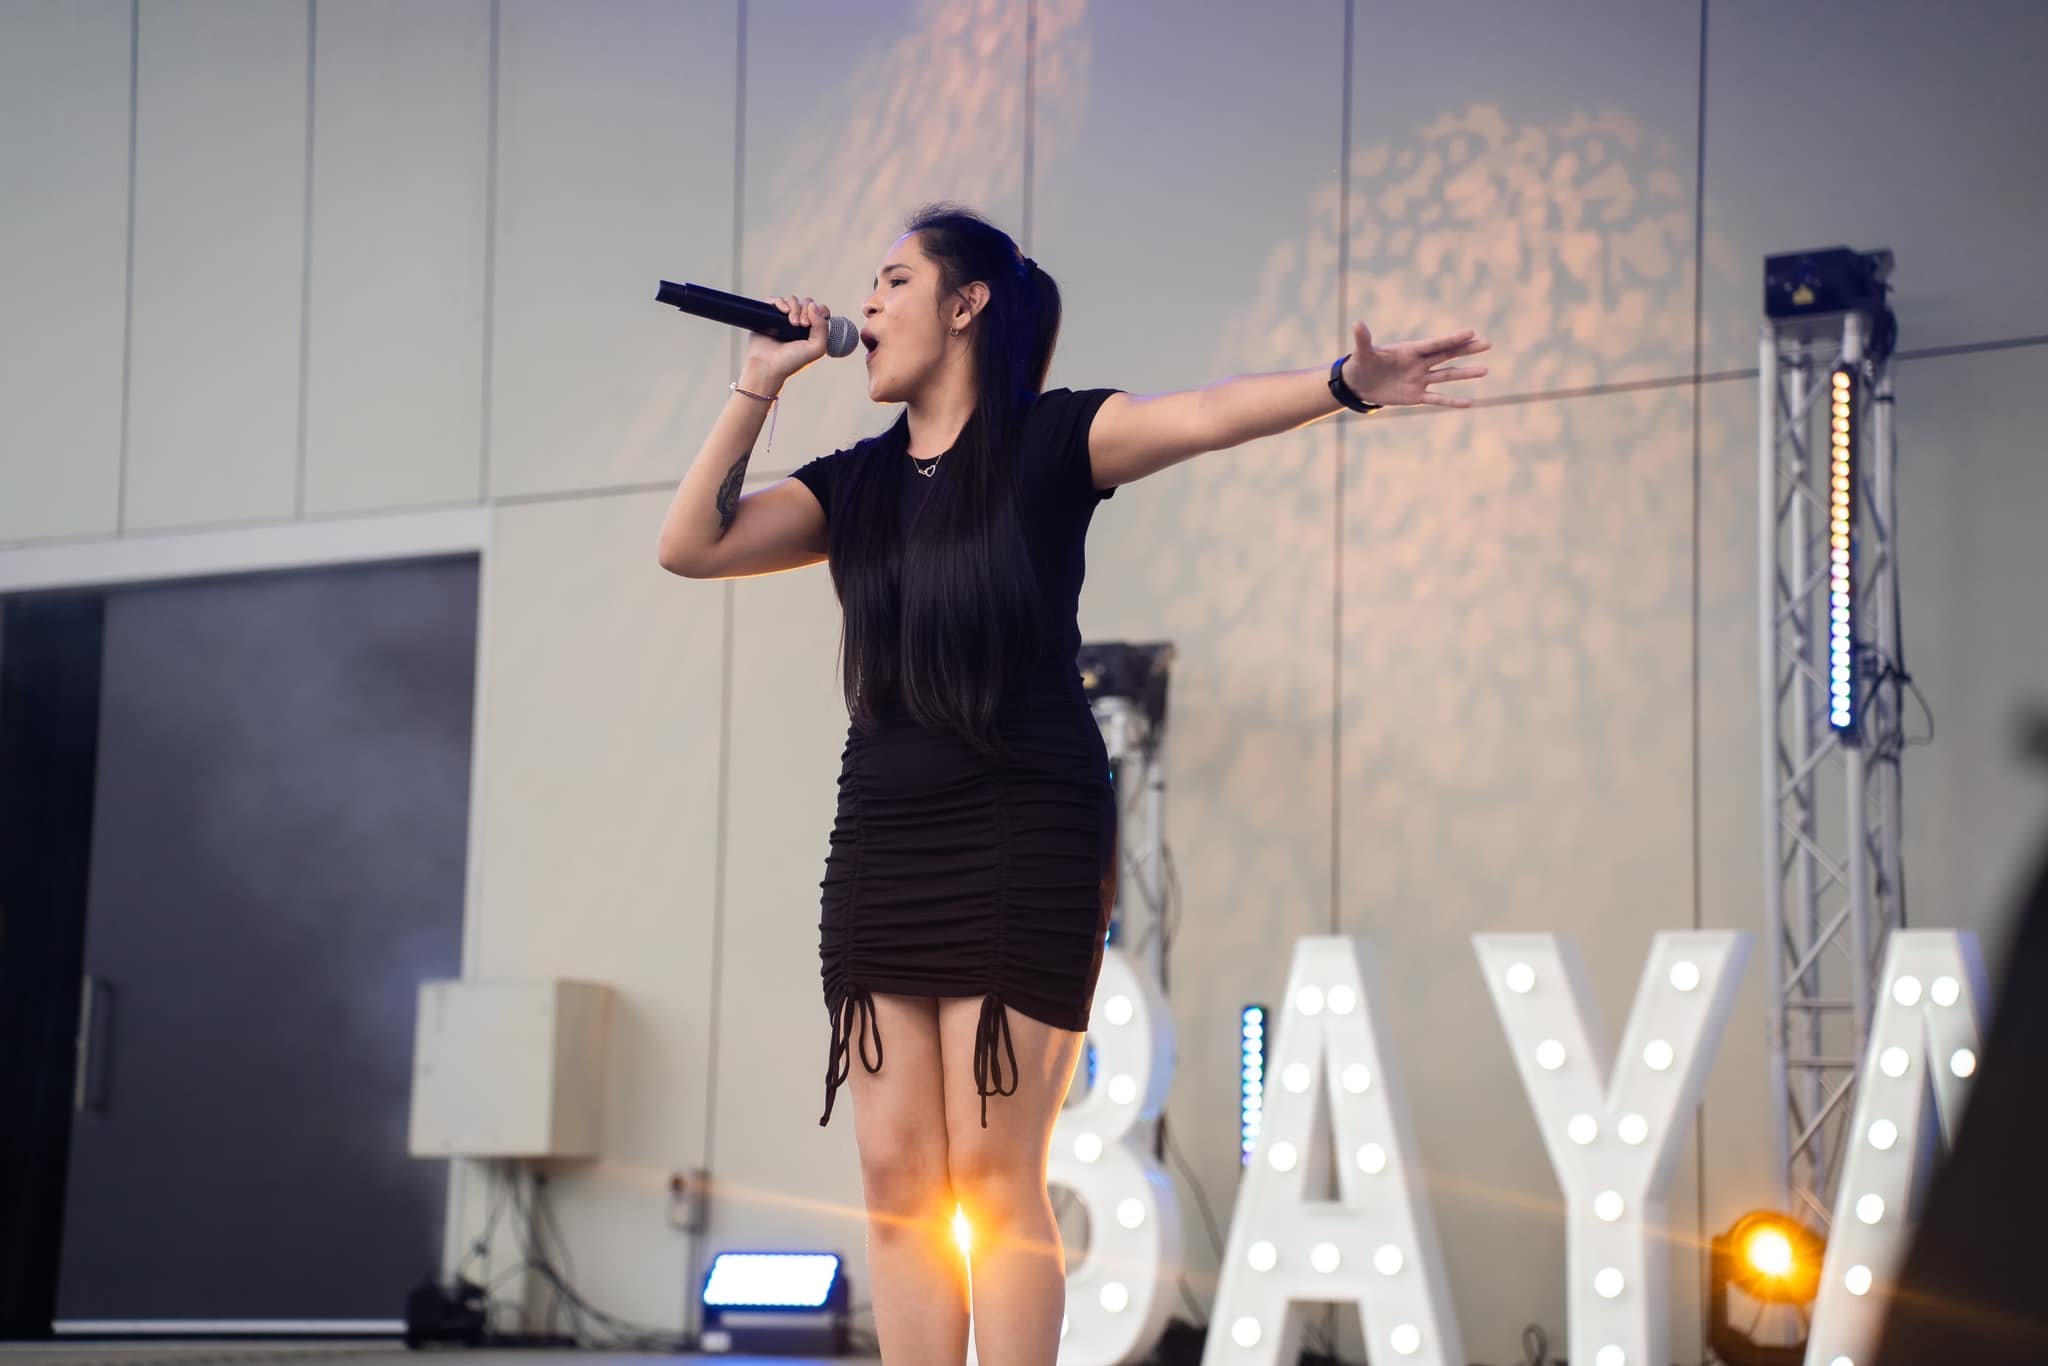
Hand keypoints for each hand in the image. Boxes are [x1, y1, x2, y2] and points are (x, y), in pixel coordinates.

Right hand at [743, 295, 833, 382]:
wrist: (768, 367)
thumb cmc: (792, 361)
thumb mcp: (817, 348)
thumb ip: (822, 327)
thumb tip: (813, 306)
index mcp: (811, 330)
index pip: (820, 310)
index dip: (819, 311)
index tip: (813, 324)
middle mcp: (797, 322)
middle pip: (807, 302)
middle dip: (806, 310)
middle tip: (802, 325)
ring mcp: (782, 318)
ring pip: (793, 300)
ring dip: (795, 307)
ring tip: (792, 323)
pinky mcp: (768, 315)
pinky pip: (775, 299)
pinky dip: (781, 302)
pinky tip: (783, 311)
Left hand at [1340, 321, 1490, 408]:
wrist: (1359, 384)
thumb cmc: (1362, 364)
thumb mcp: (1362, 353)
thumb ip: (1363, 340)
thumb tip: (1357, 324)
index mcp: (1410, 350)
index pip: (1435, 344)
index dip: (1452, 339)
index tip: (1471, 332)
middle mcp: (1419, 363)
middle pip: (1447, 355)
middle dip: (1466, 350)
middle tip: (1487, 343)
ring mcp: (1420, 379)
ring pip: (1447, 376)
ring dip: (1465, 373)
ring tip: (1485, 370)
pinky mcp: (1417, 396)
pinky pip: (1438, 399)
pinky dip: (1452, 401)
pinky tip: (1470, 403)